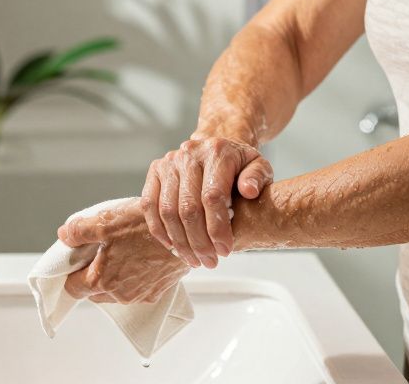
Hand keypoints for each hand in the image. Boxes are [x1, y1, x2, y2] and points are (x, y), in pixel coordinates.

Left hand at [58, 200, 188, 304]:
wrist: (185, 233)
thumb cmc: (145, 228)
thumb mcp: (105, 221)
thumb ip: (79, 230)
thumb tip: (64, 236)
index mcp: (101, 280)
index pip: (72, 288)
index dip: (69, 272)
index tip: (74, 260)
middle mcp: (119, 294)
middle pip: (93, 291)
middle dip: (92, 274)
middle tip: (99, 250)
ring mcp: (139, 295)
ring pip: (115, 290)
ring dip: (113, 275)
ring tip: (122, 251)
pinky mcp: (156, 292)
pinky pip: (136, 288)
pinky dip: (133, 276)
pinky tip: (138, 257)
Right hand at [141, 137, 271, 267]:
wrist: (216, 147)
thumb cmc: (239, 164)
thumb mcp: (259, 166)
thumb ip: (257, 177)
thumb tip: (249, 191)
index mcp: (217, 151)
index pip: (212, 196)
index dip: (217, 228)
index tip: (225, 250)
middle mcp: (189, 154)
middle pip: (188, 207)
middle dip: (199, 242)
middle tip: (210, 262)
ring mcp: (169, 162)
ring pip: (167, 210)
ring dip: (181, 242)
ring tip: (195, 260)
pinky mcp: (155, 170)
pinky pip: (150, 206)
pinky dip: (160, 230)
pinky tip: (174, 247)